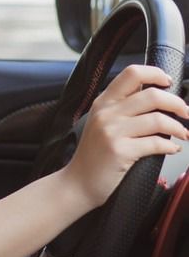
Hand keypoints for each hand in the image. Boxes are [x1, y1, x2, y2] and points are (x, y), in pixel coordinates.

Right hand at [64, 64, 188, 208]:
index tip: (169, 83)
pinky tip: (172, 149)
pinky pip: (156, 143)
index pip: (132, 74)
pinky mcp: (120, 151)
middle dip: (177, 104)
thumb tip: (155, 95)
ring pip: (158, 119)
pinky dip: (170, 147)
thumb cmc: (93, 155)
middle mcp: (106, 113)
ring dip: (178, 127)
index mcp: (103, 102)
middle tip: (185, 112)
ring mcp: (112, 132)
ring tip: (182, 134)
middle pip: (152, 95)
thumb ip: (121, 107)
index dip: (156, 74)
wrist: (77, 183)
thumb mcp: (101, 123)